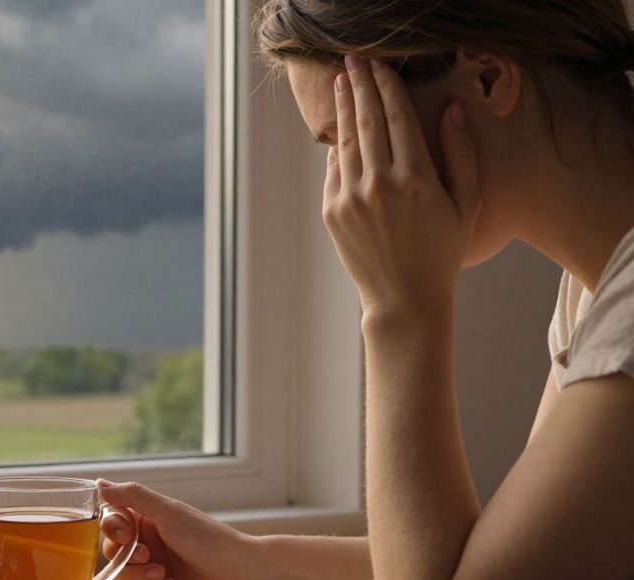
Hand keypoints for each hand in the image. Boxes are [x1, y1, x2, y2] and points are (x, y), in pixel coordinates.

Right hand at [98, 479, 256, 579]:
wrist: (241, 576)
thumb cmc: (209, 539)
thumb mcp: (169, 512)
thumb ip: (132, 496)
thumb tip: (98, 482)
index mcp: (149, 521)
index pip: (112, 522)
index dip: (112, 528)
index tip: (125, 532)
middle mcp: (149, 544)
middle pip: (112, 551)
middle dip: (125, 555)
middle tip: (147, 555)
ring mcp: (153, 571)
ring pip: (121, 576)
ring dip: (139, 575)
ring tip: (164, 573)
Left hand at [325, 56, 479, 318]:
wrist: (403, 298)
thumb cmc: (442, 251)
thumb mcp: (466, 204)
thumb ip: (461, 154)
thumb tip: (450, 109)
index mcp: (416, 178)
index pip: (398, 118)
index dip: (386, 88)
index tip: (379, 67)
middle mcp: (379, 184)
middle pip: (367, 121)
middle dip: (359, 87)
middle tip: (352, 62)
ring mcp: (351, 198)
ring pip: (345, 142)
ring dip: (343, 109)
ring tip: (341, 84)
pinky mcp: (332, 212)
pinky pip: (334, 170)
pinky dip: (337, 148)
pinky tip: (340, 130)